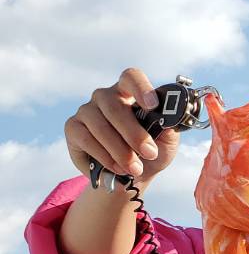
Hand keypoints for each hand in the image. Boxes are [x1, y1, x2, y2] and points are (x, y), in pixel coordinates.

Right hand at [64, 67, 179, 181]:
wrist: (131, 176)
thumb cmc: (149, 153)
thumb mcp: (166, 143)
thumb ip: (169, 129)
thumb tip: (170, 121)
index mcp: (129, 93)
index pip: (131, 77)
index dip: (141, 88)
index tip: (153, 105)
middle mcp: (105, 97)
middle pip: (115, 107)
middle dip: (134, 134)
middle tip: (149, 153)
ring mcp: (86, 110)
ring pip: (101, 127)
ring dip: (120, 151)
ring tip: (135, 169)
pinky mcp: (72, 127)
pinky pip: (86, 139)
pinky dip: (104, 156)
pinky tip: (116, 167)